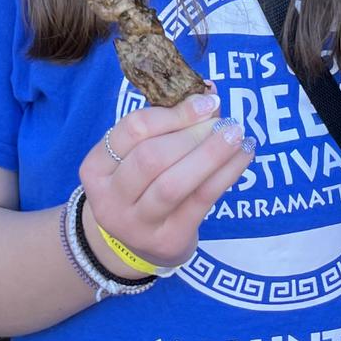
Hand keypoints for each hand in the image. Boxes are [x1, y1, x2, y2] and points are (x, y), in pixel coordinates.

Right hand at [78, 90, 254, 277]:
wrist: (131, 248)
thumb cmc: (140, 188)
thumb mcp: (139, 156)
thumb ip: (171, 124)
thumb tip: (209, 93)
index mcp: (97, 167)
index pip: (132, 129)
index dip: (172, 113)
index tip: (206, 102)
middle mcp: (110, 198)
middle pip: (151, 157)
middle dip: (192, 134)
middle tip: (225, 122)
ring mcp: (136, 224)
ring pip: (173, 184)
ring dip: (210, 154)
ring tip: (236, 135)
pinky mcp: (166, 240)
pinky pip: (199, 201)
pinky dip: (226, 174)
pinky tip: (243, 155)